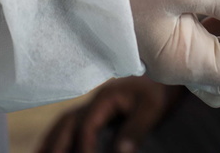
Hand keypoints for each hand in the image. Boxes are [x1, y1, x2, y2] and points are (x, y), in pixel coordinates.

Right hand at [37, 77, 180, 152]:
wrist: (168, 73)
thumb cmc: (161, 91)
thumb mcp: (152, 109)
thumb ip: (135, 129)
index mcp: (105, 98)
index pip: (86, 125)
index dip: (83, 147)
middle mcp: (94, 101)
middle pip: (65, 123)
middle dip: (52, 144)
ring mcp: (94, 105)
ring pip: (65, 123)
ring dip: (50, 140)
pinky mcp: (99, 111)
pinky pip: (74, 124)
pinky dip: (61, 136)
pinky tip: (56, 147)